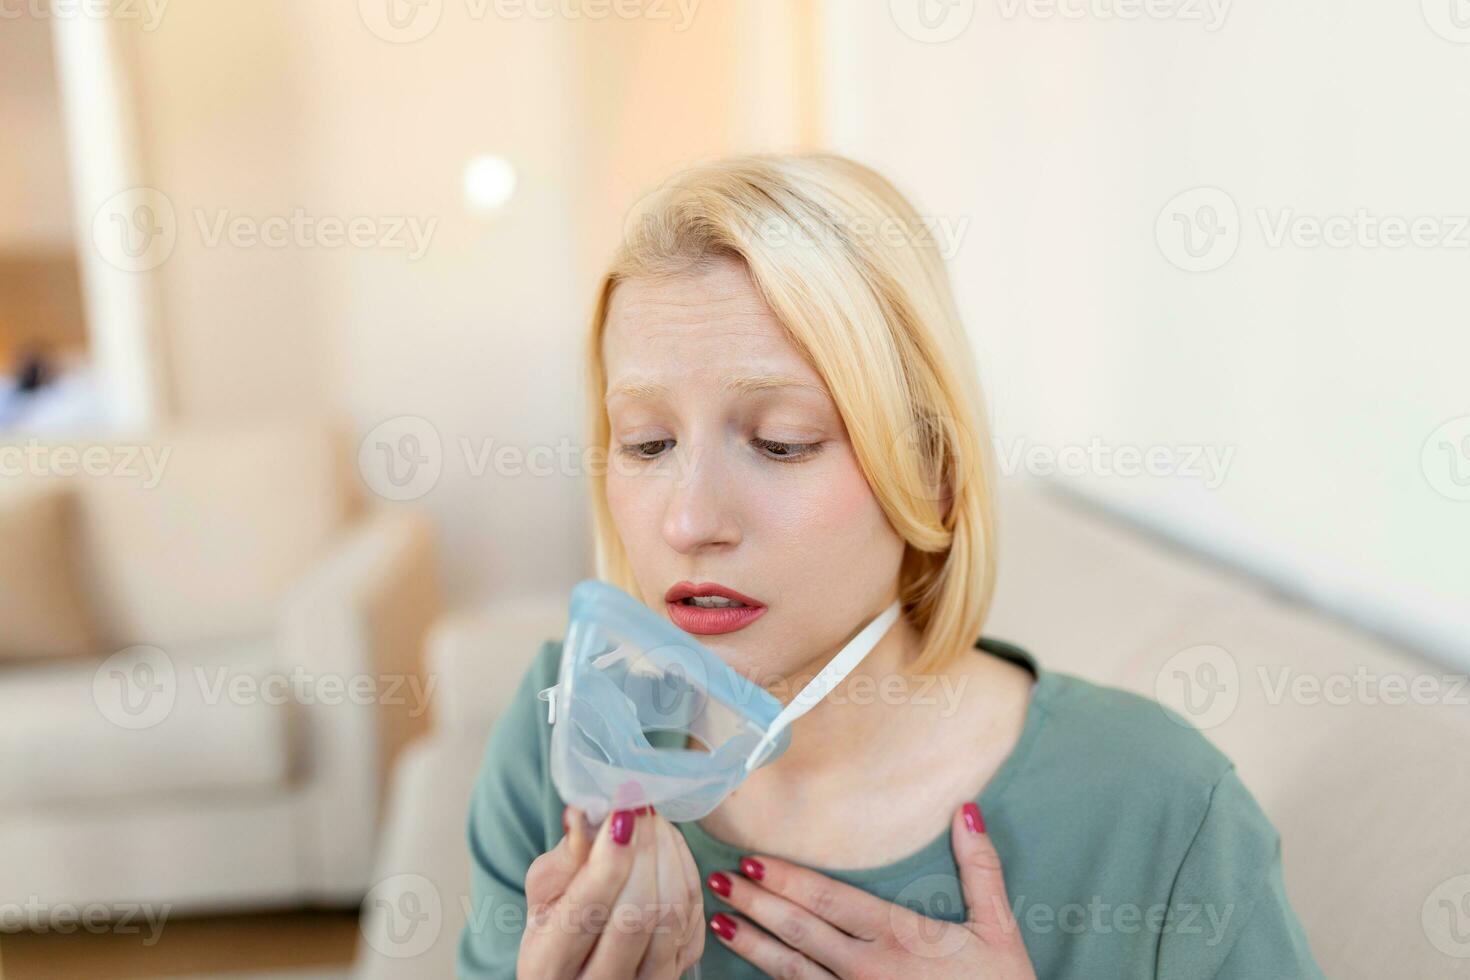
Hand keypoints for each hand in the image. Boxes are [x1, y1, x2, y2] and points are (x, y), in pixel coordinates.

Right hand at [517, 806, 705, 978]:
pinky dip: (685, 870)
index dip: (609, 859)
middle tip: (640, 805)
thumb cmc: (556, 923)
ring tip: (651, 819)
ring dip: (668, 854)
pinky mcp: (679, 972)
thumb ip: (565, 857)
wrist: (582, 963)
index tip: (620, 811)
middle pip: (637, 914)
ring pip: (672, 914)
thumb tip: (584, 811)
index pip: (587, 913)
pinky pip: (693, 915)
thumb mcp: (544, 894)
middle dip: (644, 850)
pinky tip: (666, 843)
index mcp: (549, 969)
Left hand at [704, 803, 1035, 978]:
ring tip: (720, 922)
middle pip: (800, 931)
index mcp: (899, 936)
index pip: (829, 900)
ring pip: (792, 972)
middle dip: (755, 904)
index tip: (752, 861)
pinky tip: (748, 974)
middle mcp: (869, 969)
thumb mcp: (998, 929)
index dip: (786, 879)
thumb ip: (980, 869)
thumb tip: (967, 810)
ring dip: (753, 946)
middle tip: (719, 880)